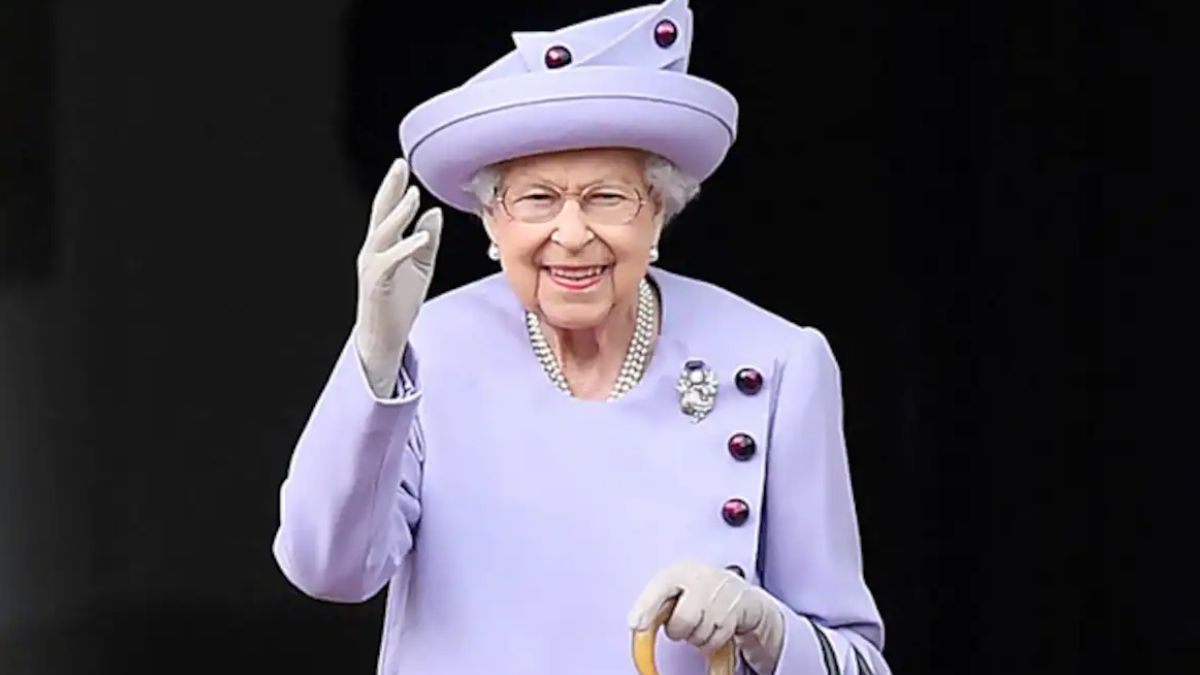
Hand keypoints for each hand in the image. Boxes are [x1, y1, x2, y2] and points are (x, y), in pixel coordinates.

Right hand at [354, 158, 442, 397]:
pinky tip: (421, 237)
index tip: (403, 165)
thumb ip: (426, 239)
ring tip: (413, 196)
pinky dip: (406, 248)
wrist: (384, 337)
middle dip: (390, 189)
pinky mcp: (378, 284)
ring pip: (383, 234)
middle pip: (380, 214)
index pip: (388, 210)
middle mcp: (374, 251)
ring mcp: (373, 267)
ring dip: (398, 214)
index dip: (395, 187)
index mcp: (384, 245)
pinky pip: (390, 261)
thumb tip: (433, 212)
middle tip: (399, 166)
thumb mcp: (420, 265)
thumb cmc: (399, 302)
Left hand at [628, 561, 785, 674]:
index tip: (635, 624)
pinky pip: (715, 640)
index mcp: (680, 570)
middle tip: (682, 624)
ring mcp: (722, 593)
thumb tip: (636, 624)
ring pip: (698, 634)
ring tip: (701, 623)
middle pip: (682, 620)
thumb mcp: (677, 591)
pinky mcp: (737, 609)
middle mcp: (702, 577)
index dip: (646, 607)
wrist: (741, 595)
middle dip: (678, 630)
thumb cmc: (700, 593)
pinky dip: (710, 642)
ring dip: (696, 637)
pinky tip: (713, 627)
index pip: (661, 587)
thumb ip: (656, 604)